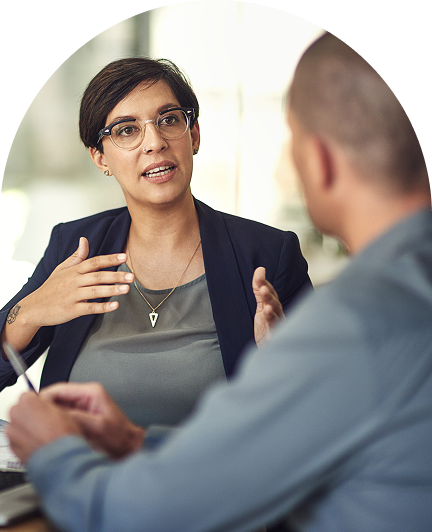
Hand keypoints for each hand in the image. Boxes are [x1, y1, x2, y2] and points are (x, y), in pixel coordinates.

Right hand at [5, 237, 134, 350]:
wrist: (33, 308)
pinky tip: (114, 305)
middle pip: (97, 276)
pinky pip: (90, 308)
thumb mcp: (61, 269)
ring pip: (95, 291)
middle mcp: (74, 282)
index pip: (94, 262)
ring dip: (112, 290)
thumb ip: (76, 256)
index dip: (109, 259)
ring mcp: (73, 296)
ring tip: (126, 289)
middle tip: (131, 276)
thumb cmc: (50, 288)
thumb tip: (84, 240)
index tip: (124, 256)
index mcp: (73, 271)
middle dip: (116, 276)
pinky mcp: (72, 310)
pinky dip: (102, 307)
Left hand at [7, 392, 81, 463]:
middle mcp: (16, 415)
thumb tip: (42, 402)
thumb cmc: (62, 436)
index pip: (28, 395)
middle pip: (20, 409)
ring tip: (42, 433)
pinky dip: (24, 439)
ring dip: (26, 427)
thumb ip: (46, 403)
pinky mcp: (11, 446)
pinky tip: (38, 442)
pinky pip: (17, 437)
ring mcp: (12, 432)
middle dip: (30, 414)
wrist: (59, 460)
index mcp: (28, 402)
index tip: (43, 408)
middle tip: (44, 421)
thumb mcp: (62, 410)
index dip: (38, 402)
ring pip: (18, 424)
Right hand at [40, 382, 144, 458]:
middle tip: (34, 421)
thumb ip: (76, 418)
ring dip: (49, 416)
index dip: (43, 398)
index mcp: (91, 393)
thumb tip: (55, 414)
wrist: (128, 447)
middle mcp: (86, 396)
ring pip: (57, 407)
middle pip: (56, 397)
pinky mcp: (80, 416)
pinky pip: (62, 416)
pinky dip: (55, 422)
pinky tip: (51, 432)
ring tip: (41, 428)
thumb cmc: (120, 437)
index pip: (59, 389)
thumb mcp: (97, 427)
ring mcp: (83, 406)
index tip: (32, 408)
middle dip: (44, 408)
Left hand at [253, 267, 283, 346]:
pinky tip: (269, 321)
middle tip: (263, 289)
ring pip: (276, 316)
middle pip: (274, 303)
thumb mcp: (261, 305)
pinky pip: (274, 331)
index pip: (270, 292)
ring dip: (272, 310)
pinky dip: (273, 327)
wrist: (269, 347)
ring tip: (266, 306)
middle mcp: (278, 314)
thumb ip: (259, 289)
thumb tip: (260, 269)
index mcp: (274, 305)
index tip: (259, 272)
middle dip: (269, 296)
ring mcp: (277, 326)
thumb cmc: (267, 325)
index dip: (264, 282)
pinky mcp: (274, 337)